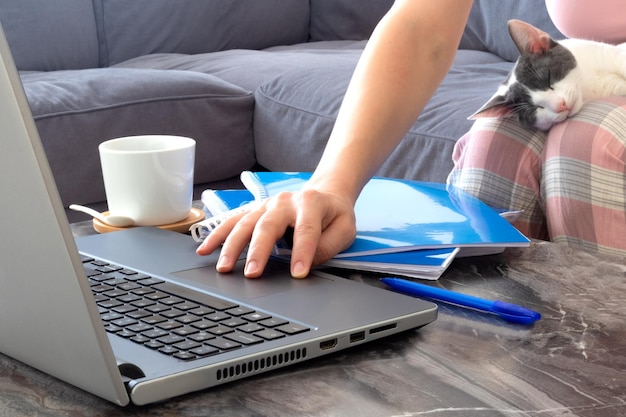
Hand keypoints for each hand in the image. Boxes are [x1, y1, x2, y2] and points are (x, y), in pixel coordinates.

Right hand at [196, 187, 355, 278]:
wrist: (325, 192)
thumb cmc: (334, 214)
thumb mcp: (345, 229)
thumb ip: (328, 246)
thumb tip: (306, 264)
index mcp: (311, 203)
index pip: (306, 230)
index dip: (302, 253)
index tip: (298, 274)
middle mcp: (285, 201)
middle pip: (268, 226)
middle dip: (259, 251)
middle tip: (252, 273)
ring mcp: (266, 205)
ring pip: (245, 223)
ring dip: (232, 246)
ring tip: (224, 267)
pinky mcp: (254, 210)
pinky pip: (233, 221)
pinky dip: (217, 235)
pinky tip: (204, 249)